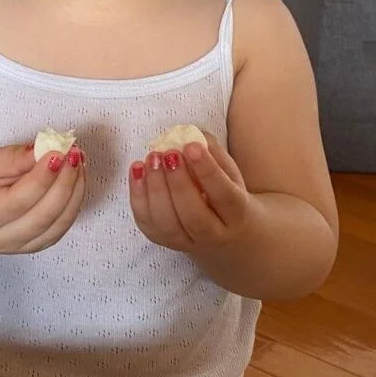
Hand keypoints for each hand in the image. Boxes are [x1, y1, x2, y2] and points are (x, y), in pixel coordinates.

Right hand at [0, 141, 85, 254]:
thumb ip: (17, 158)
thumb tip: (46, 149)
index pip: (19, 200)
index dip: (42, 177)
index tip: (58, 153)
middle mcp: (4, 238)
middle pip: (44, 215)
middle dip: (65, 181)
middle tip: (73, 154)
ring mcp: (25, 246)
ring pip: (60, 222)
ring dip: (75, 189)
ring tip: (78, 162)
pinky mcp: (42, 243)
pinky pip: (65, 224)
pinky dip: (76, 199)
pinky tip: (77, 177)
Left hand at [128, 134, 251, 255]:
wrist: (229, 237)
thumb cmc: (228, 196)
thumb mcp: (231, 174)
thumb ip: (214, 153)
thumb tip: (190, 133)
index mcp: (238, 215)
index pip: (224, 196)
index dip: (207, 171)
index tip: (191, 146)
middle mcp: (214, 235)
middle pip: (193, 215)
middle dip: (178, 182)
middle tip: (169, 154)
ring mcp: (187, 243)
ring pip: (167, 224)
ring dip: (155, 189)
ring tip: (151, 159)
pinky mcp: (164, 242)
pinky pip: (147, 223)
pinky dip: (137, 196)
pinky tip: (137, 170)